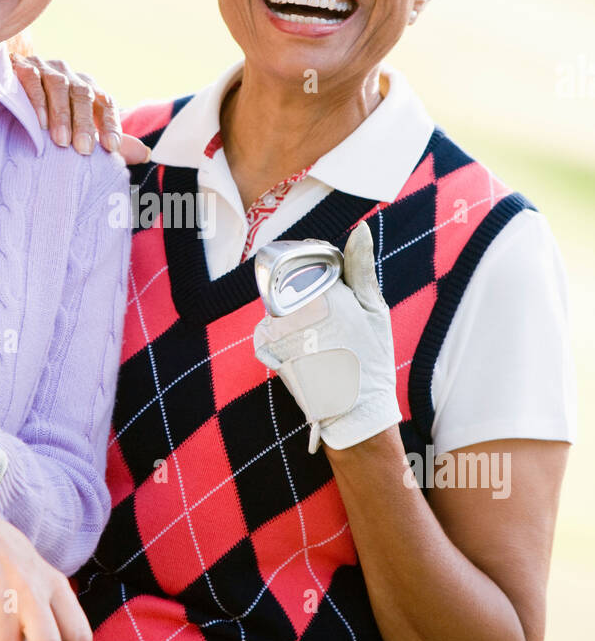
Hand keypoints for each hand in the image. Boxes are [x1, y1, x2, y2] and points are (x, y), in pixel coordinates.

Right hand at [9, 52, 150, 163]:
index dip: (110, 124)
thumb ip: (108, 140)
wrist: (8, 88)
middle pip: (83, 95)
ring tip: (60, 141)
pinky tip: (39, 122)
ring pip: (59, 86)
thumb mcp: (79, 128)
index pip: (105, 102)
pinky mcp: (23, 66)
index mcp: (87, 88)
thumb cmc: (49, 116)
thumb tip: (145, 154)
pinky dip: (36, 100)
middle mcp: (70, 75)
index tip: (112, 148)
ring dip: (61, 114)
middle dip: (84, 123)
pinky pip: (32, 79)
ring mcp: (46, 68)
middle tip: (84, 150)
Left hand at [253, 221, 400, 451]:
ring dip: (297, 310)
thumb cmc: (370, 359)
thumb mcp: (374, 310)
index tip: (338, 290)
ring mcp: (276, 325)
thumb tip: (360, 229)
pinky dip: (287, 330)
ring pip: (282, 299)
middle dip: (309, 291)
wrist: (352, 410)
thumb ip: (362, 267)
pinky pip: (272, 323)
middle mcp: (293, 303)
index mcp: (322, 289)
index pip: (309, 256)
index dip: (324, 268)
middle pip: (292, 278)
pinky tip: (309, 349)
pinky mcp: (266, 344)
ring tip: (323, 339)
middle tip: (333, 323)